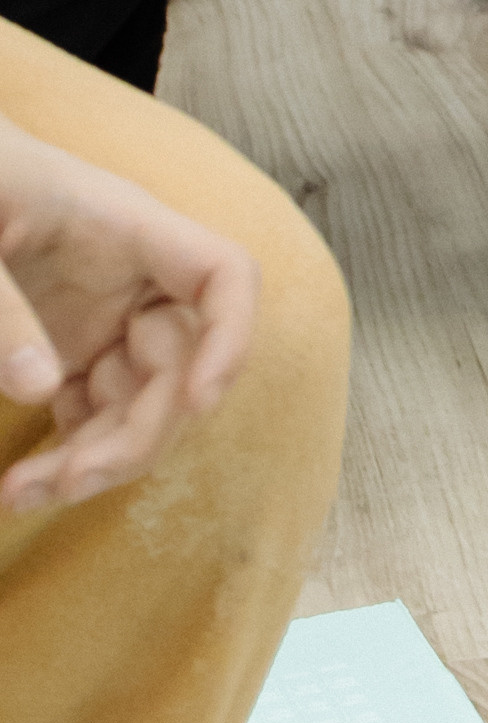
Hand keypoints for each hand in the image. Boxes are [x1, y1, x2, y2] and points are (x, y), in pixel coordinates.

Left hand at [0, 112, 258, 512]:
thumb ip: (4, 306)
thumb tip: (40, 389)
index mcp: (133, 229)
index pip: (225, 277)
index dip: (230, 340)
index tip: (197, 402)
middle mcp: (136, 281)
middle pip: (182, 367)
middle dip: (139, 434)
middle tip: (69, 481)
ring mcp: (108, 320)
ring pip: (142, 406)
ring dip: (99, 460)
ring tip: (21, 494)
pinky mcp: (74, 350)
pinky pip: (94, 414)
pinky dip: (69, 454)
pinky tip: (22, 482)